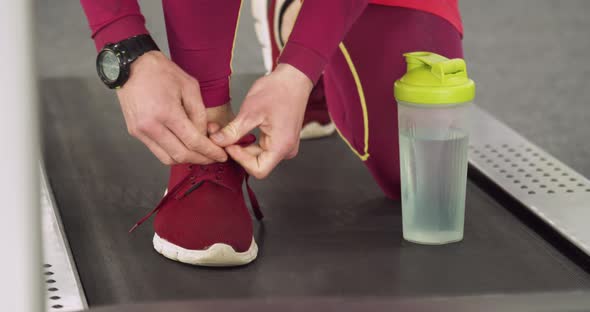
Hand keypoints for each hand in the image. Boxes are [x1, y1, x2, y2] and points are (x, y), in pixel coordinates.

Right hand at [116, 51, 226, 164]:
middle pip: (181, 155)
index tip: (221, 156)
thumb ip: (199, 114)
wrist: (131, 65)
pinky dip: (173, 152)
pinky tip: (183, 145)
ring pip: (168, 158)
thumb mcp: (190, 87)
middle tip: (213, 157)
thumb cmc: (162, 72)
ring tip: (200, 152)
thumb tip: (204, 135)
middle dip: (201, 159)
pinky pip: (157, 151)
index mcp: (166, 113)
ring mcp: (140, 132)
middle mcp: (151, 126)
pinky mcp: (135, 133)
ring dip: (186, 159)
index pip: (193, 142)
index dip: (210, 152)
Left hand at [210, 63, 312, 177]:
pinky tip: (238, 129)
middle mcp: (285, 149)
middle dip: (236, 150)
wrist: (293, 78)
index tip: (228, 144)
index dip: (240, 159)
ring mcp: (284, 145)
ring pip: (256, 155)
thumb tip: (217, 142)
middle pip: (256, 163)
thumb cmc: (279, 90)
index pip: (258, 170)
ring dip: (240, 145)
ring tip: (226, 131)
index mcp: (281, 146)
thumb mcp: (251, 111)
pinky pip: (261, 147)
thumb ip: (233, 131)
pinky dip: (247, 140)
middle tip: (219, 135)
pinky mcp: (280, 139)